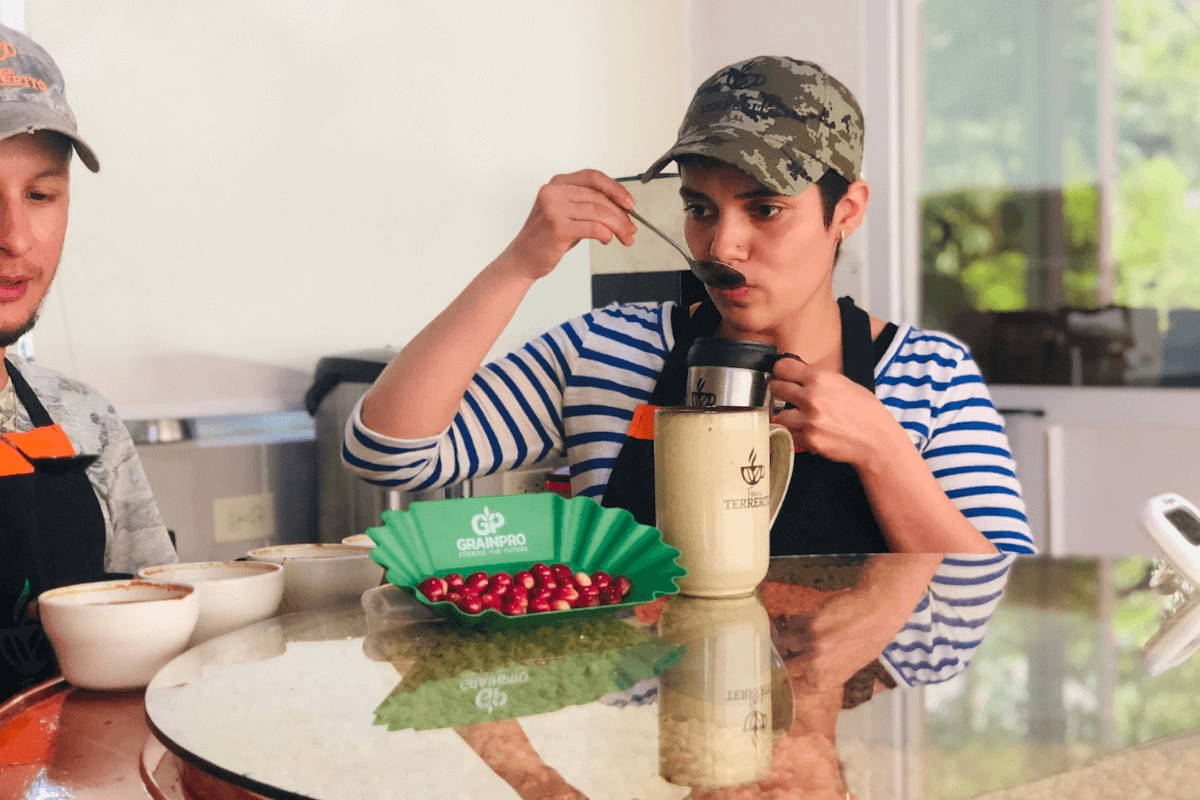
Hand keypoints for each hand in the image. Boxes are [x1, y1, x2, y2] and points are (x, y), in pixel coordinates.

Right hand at [499, 169, 636, 280]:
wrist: (523, 259)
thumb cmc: (546, 238)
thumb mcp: (567, 214)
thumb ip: (589, 206)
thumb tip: (622, 210)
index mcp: (557, 184)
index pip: (593, 177)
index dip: (615, 189)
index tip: (630, 203)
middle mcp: (554, 192)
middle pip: (599, 197)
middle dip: (621, 215)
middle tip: (631, 229)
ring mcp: (554, 209)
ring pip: (599, 212)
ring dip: (618, 226)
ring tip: (625, 237)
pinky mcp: (558, 228)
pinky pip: (593, 228)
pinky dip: (606, 234)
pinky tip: (607, 239)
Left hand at [768, 356, 907, 469]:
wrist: (876, 439)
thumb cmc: (866, 412)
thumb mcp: (845, 384)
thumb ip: (819, 379)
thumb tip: (798, 376)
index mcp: (820, 379)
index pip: (783, 367)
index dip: (781, 371)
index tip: (782, 375)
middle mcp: (812, 398)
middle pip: (776, 388)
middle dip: (781, 392)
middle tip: (787, 396)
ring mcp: (808, 420)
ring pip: (779, 415)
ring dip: (787, 417)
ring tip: (800, 418)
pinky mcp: (808, 439)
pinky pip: (790, 434)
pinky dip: (797, 434)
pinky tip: (811, 431)